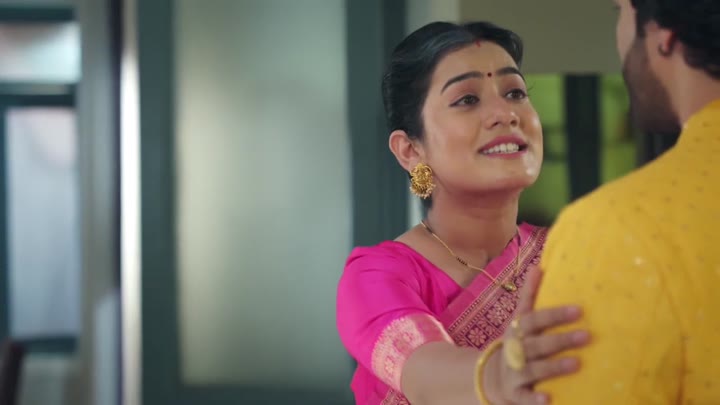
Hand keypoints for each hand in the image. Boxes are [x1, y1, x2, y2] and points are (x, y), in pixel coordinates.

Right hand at [483, 266, 589, 404]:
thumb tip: (539, 266)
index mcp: (518, 330)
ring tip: (577, 364)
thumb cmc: (517, 342)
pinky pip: (525, 397)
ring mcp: (514, 372)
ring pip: (533, 369)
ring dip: (553, 366)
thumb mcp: (519, 318)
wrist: (493, 376)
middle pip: (537, 344)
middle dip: (560, 340)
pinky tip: (549, 398)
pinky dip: (535, 399)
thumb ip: (529, 295)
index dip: (555, 314)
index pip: (534, 319)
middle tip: (587, 336)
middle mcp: (515, 350)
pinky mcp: (516, 393)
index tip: (579, 310)